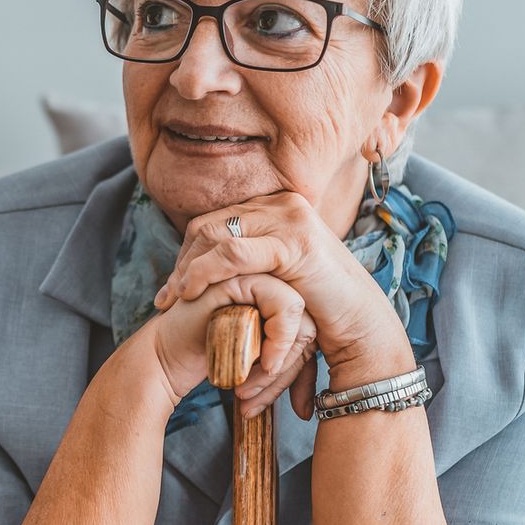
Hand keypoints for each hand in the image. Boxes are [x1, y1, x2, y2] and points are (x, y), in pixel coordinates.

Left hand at [142, 189, 397, 420]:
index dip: (187, 254)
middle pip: (209, 226)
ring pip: (216, 236)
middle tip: (166, 298)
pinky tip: (192, 293)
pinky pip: (233, 253)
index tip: (171, 289)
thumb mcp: (278, 273)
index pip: (215, 221)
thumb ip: (251, 260)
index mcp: (275, 207)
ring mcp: (289, 219)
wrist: (358, 320)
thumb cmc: (318, 304)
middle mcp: (281, 204)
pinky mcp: (293, 242)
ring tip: (176, 299)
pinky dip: (205, 272)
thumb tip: (209, 261)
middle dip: (182, 263)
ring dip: (188, 269)